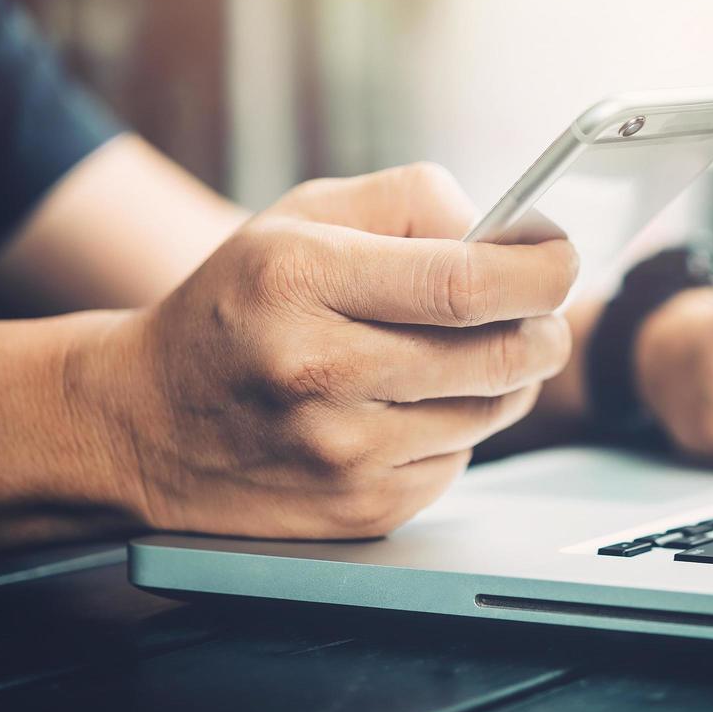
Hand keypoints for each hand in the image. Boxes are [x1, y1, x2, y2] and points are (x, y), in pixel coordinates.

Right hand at [76, 163, 577, 538]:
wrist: (146, 422)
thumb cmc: (239, 304)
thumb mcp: (303, 215)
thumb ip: (412, 201)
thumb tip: (511, 232)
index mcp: (301, 278)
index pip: (464, 283)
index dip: (541, 271)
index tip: (566, 258)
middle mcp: (318, 370)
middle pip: (497, 356)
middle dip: (543, 328)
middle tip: (541, 312)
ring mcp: (340, 453)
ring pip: (491, 412)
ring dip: (506, 378)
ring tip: (470, 352)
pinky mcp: (359, 510)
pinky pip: (458, 460)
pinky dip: (458, 427)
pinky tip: (412, 405)